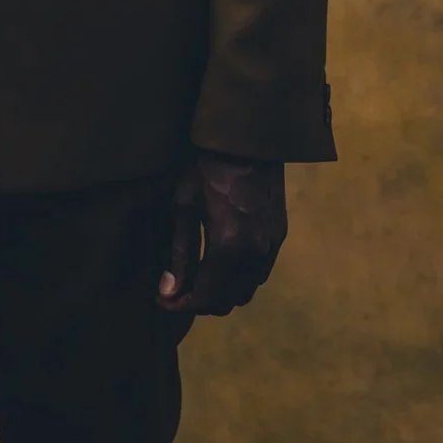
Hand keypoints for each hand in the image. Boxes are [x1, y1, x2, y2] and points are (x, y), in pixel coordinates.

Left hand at [156, 150, 286, 316]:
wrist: (247, 138)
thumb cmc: (207, 166)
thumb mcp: (184, 205)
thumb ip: (179, 253)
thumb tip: (168, 291)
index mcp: (229, 248)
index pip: (206, 297)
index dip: (181, 304)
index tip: (162, 300)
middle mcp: (255, 255)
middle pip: (228, 301)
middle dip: (201, 301)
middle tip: (177, 289)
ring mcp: (271, 246)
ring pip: (247, 291)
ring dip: (222, 292)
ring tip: (198, 278)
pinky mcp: (279, 236)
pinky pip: (260, 273)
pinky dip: (241, 279)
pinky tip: (223, 264)